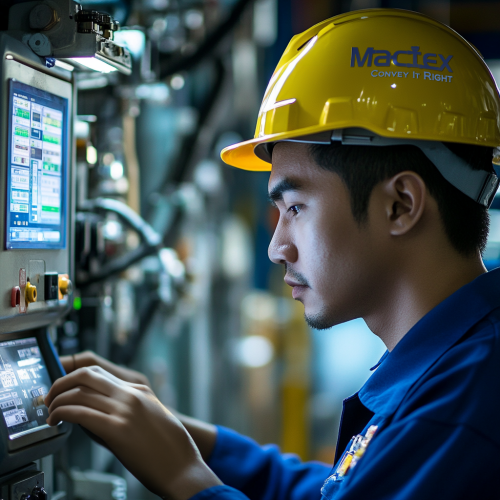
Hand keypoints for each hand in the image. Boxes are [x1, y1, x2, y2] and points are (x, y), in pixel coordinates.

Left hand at [59, 352, 217, 461]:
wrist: (183, 466)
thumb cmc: (169, 449)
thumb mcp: (150, 417)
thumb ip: (127, 409)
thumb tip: (94, 412)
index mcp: (140, 390)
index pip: (100, 373)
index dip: (76, 376)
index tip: (63, 386)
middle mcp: (131, 394)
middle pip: (88, 374)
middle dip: (63, 381)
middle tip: (51, 395)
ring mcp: (125, 409)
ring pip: (80, 392)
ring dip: (58, 400)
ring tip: (50, 412)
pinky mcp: (117, 429)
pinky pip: (80, 413)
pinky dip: (62, 413)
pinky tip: (56, 421)